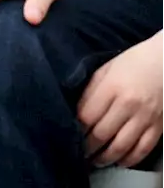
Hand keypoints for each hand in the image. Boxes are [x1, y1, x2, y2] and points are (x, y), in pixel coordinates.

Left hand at [79, 32, 163, 167]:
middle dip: (88, 147)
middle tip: (80, 152)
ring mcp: (146, 117)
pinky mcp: (160, 126)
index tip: (69, 134)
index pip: (87, 116)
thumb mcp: (106, 69)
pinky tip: (120, 162)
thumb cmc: (134, 62)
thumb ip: (91, 90)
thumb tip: (77, 112)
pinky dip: (130, 159)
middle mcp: (128, 105)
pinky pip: (144, 149)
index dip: (76, 129)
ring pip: (122, 146)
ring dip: (106, 157)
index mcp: (111, 88)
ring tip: (95, 161)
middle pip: (102, 134)